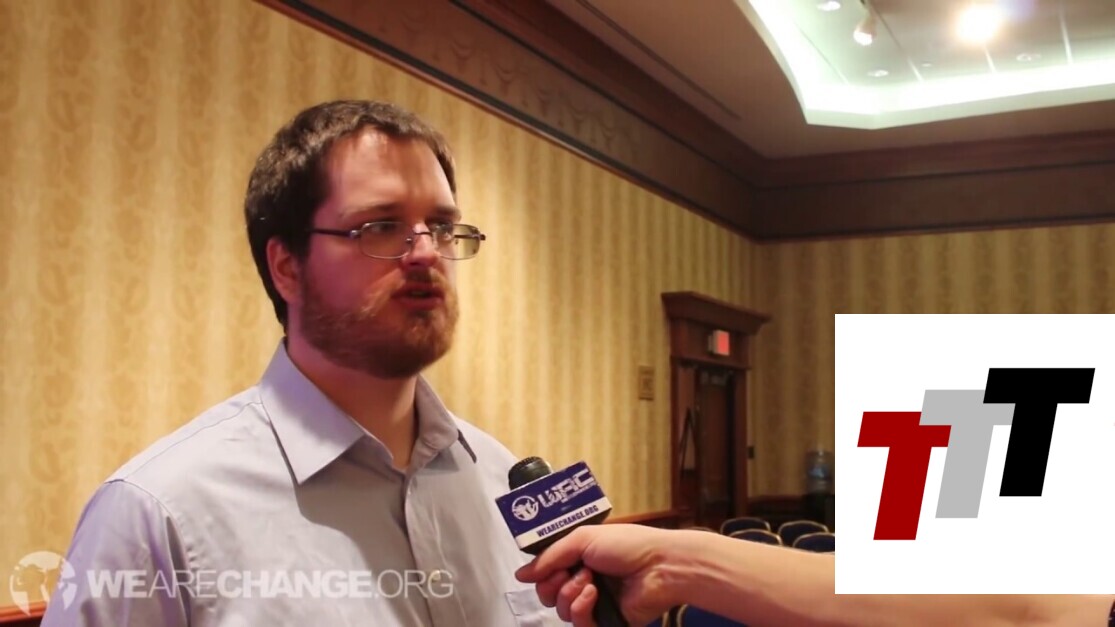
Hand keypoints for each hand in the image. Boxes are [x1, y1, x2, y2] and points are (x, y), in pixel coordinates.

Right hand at [515, 524, 701, 625]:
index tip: (550, 566)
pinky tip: (593, 595)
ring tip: (590, 581)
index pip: (547, 572)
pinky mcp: (604, 622)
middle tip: (568, 573)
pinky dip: (580, 609)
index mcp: (580, 558)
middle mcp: (584, 580)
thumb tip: (520, 575)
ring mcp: (594, 603)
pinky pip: (578, 624)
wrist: (660, 566)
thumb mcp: (583, 538)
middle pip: (548, 594)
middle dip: (552, 583)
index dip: (543, 572)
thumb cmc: (626, 545)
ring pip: (561, 610)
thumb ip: (549, 557)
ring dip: (570, 593)